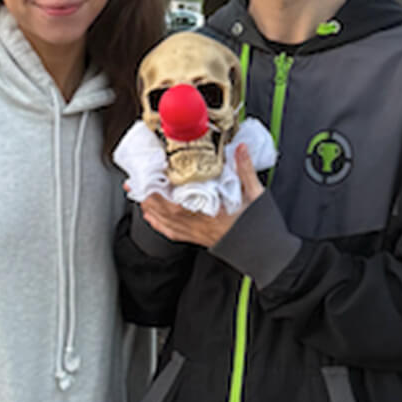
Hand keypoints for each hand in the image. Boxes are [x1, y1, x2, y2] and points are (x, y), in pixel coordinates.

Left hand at [140, 145, 262, 248]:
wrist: (265, 254)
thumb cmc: (260, 227)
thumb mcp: (255, 194)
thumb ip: (245, 169)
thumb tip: (240, 148)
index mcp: (209, 214)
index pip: (176, 203)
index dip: (159, 191)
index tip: (151, 176)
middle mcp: (198, 226)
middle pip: (163, 212)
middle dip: (147, 195)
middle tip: (136, 180)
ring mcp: (197, 234)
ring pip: (164, 222)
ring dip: (149, 208)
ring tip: (139, 194)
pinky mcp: (198, 239)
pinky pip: (172, 233)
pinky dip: (159, 224)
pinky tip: (152, 218)